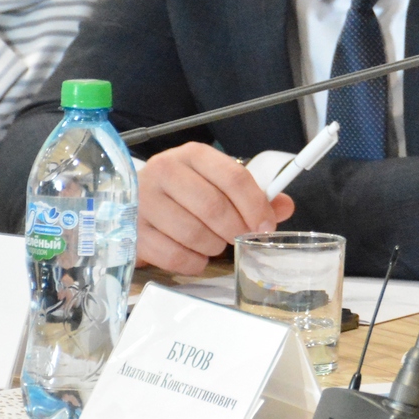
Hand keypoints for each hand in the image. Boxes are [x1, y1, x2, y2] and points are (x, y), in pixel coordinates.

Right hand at [135, 142, 292, 274]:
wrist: (135, 201)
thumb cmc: (184, 192)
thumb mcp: (217, 183)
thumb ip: (253, 194)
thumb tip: (285, 207)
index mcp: (193, 155)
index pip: (233, 177)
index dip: (255, 205)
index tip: (266, 225)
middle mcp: (165, 172)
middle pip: (214, 207)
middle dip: (236, 229)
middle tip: (240, 238)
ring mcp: (144, 201)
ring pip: (194, 234)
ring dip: (214, 247)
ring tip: (215, 244)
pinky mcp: (132, 231)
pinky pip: (174, 256)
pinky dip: (193, 263)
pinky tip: (196, 256)